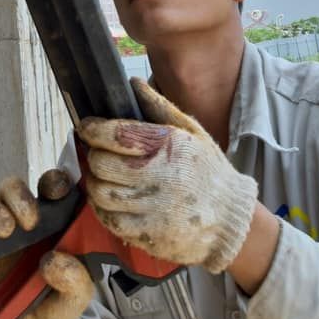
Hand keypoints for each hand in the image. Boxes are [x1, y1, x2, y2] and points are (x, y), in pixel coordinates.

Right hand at [0, 170, 93, 318]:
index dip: (53, 181)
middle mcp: (22, 217)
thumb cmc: (58, 302)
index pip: (51, 186)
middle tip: (29, 223)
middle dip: (18, 198)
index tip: (56, 192)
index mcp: (52, 218)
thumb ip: (75, 280)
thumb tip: (52, 262)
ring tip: (3, 233)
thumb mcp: (78, 296)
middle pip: (12, 187)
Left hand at [78, 79, 258, 273]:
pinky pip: (110, 220)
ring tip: (103, 176)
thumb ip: (159, 107)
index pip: (116, 133)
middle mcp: (160, 176)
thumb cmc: (209, 171)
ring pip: (100, 192)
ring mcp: (153, 208)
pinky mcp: (149, 234)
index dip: (93, 129)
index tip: (87, 127)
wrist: (232, 220)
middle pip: (101, 163)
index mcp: (169, 145)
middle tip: (98, 154)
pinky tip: (111, 200)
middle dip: (94, 156)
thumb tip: (132, 83)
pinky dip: (103, 209)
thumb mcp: (192, 132)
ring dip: (95, 183)